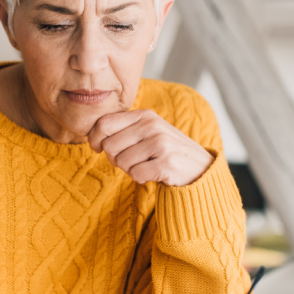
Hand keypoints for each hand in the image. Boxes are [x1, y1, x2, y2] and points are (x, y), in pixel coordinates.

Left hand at [88, 110, 214, 186]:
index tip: (99, 148)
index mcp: (144, 115)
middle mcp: (152, 126)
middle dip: (115, 158)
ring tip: (146, 166)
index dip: (95, 139)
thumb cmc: (164, 151)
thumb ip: (123, 129)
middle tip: (131, 161)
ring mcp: (161, 144)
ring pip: (121, 162)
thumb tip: (93, 138)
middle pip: (109, 146)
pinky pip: (136, 175)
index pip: (104, 123)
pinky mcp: (167, 163)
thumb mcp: (147, 132)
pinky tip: (153, 174)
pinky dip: (141, 179)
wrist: (199, 168)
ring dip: (130, 170)